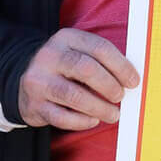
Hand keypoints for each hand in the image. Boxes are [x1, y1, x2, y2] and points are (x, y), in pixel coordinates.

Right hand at [18, 28, 140, 129]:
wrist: (27, 80)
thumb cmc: (65, 68)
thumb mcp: (79, 52)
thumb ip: (102, 61)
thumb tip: (131, 79)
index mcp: (66, 38)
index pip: (99, 48)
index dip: (121, 66)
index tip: (133, 81)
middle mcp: (49, 57)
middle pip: (86, 69)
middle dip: (109, 85)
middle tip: (121, 96)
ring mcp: (38, 81)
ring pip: (74, 96)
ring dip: (99, 108)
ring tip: (113, 114)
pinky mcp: (33, 105)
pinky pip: (61, 117)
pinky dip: (82, 122)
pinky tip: (93, 120)